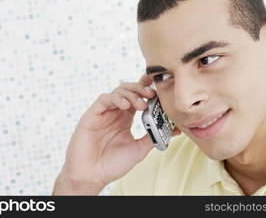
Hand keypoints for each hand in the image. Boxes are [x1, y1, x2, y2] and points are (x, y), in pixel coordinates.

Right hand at [53, 73, 180, 194]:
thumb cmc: (112, 164)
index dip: (147, 91)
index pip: (138, 98)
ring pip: (118, 91)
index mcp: (125, 119)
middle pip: (129, 90)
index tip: (159, 91)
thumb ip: (152, 137)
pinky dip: (116, 98)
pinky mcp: (92, 114)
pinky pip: (104, 99)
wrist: (92, 176)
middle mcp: (115, 113)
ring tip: (141, 104)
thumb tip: (174, 129)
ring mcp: (104, 113)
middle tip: (152, 94)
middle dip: (141, 89)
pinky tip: (125, 105)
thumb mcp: (138, 150)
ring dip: (131, 94)